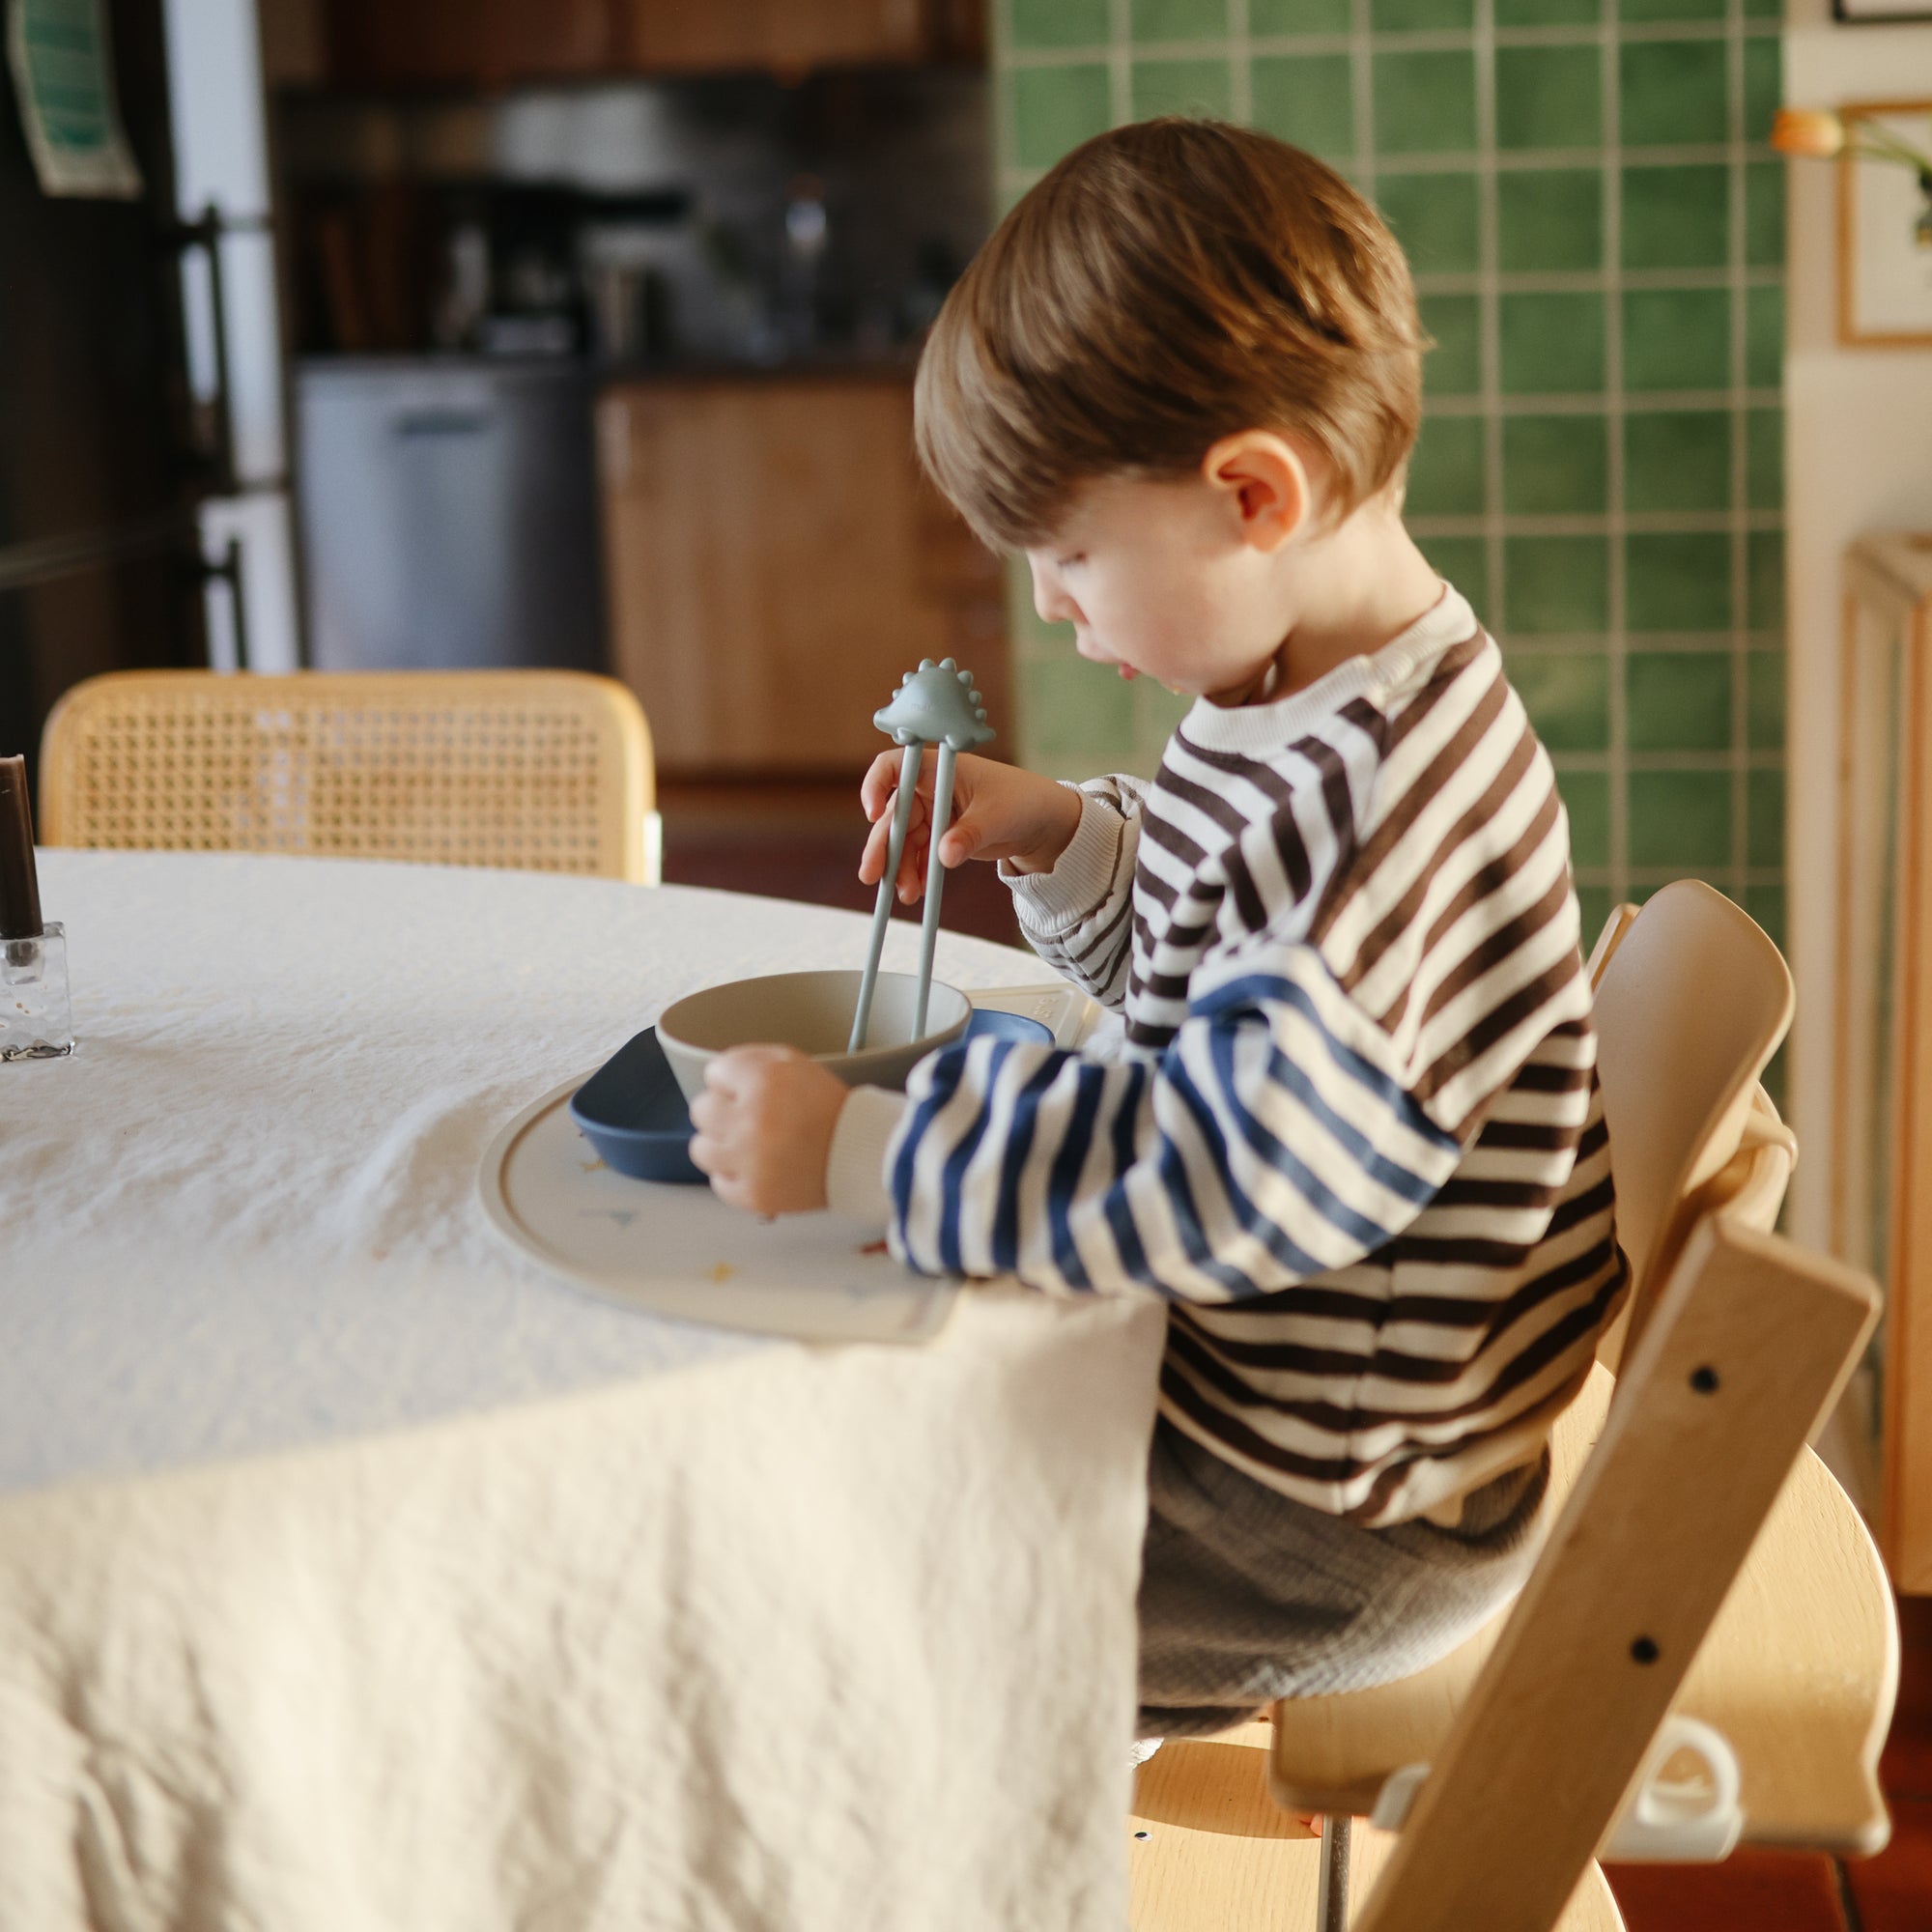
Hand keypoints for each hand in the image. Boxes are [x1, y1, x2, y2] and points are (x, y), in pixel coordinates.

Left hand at [687, 1045, 847, 1215]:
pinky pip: (717, 1183)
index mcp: (765, 1081)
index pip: (714, 1073)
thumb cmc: (827, 1108)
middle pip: (701, 1109)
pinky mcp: (754, 1195)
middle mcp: (752, 1120)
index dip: (733, 1081)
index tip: (750, 1090)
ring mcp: (751, 1162)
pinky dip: (734, 1176)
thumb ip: (749, 1060)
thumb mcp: (794, 1063)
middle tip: (750, 1118)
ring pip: (700, 1148)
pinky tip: (755, 1167)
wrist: (860, 1153)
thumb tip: (714, 1076)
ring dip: (721, 1144)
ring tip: (748, 1145)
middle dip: (724, 1110)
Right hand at [858, 751, 1082, 902]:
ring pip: (904, 841)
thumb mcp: (997, 816)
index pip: (894, 767)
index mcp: (940, 769)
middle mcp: (930, 789)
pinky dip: (916, 873)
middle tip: (872, 875)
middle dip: (882, 845)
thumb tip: (944, 856)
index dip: (876, 785)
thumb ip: (970, 834)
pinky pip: (919, 855)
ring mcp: (934, 814)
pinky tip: (918, 892)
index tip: (872, 814)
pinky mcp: (941, 836)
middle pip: (894, 814)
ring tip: (906, 895)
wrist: (1044, 824)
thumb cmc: (1024, 801)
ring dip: (900, 867)